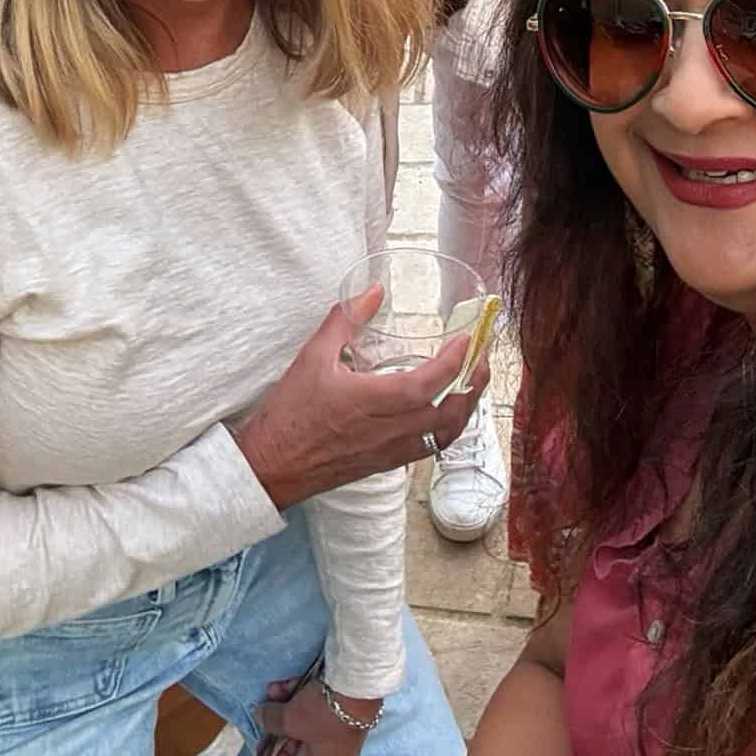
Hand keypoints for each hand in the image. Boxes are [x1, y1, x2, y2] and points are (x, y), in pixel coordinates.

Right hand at [233, 289, 488, 511]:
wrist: (272, 465)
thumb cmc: (290, 412)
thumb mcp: (313, 355)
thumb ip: (346, 319)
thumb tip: (374, 290)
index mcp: (370, 401)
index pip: (428, 384)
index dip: (454, 361)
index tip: (468, 339)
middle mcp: (387, 430)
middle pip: (449, 413)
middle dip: (473, 385)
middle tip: (483, 359)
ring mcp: (390, 452)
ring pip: (444, 435)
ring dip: (465, 409)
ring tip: (473, 383)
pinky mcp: (386, 465)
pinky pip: (429, 448)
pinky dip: (447, 428)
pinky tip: (444, 411)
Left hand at [257, 676, 378, 755]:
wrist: (357, 681)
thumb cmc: (324, 714)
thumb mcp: (291, 720)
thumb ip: (272, 721)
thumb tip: (260, 716)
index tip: (263, 753)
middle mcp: (333, 752)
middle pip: (299, 746)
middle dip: (279, 728)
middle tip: (263, 717)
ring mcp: (338, 727)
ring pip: (306, 720)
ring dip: (286, 706)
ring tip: (272, 691)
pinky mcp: (341, 704)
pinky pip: (316, 704)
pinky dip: (299, 695)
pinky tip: (283, 683)